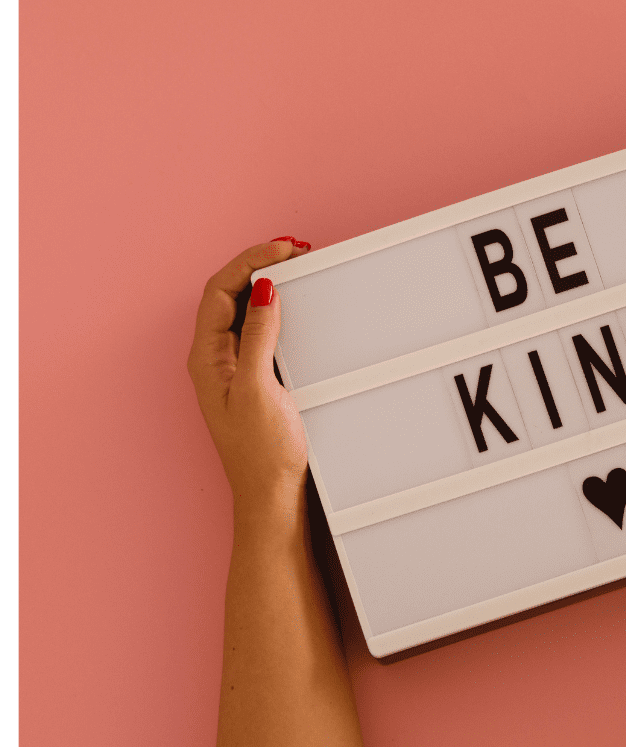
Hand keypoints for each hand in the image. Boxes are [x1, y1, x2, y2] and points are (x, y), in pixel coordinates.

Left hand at [187, 238, 312, 515]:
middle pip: (230, 294)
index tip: (283, 250)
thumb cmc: (262, 453)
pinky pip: (262, 330)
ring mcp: (236, 368)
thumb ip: (260, 336)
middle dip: (260, 265)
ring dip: (269, 286)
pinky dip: (278, 310)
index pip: (220, 290)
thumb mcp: (260, 388)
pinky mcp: (257, 379)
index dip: (250, 262)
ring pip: (246, 310)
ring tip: (296, 269)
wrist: (272, 496)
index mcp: (207, 358)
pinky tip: (297, 307)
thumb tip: (264, 290)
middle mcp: (216, 359)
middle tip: (295, 251)